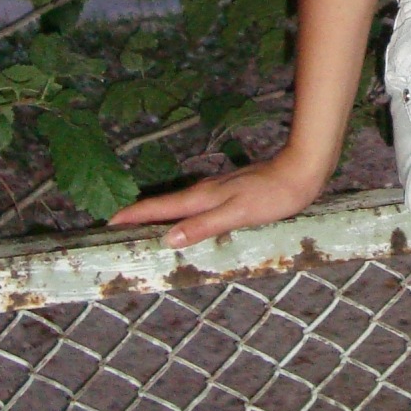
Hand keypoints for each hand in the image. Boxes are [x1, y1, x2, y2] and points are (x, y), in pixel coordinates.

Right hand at [106, 145, 327, 247]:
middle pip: (166, 204)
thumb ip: (204, 225)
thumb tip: (168, 238)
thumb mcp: (238, 213)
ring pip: (181, 203)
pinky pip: (196, 204)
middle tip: (118, 224)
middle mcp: (206, 192)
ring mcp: (218, 190)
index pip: (162, 208)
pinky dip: (181, 211)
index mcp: (204, 198)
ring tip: (144, 224)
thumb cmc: (272, 196)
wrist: (301, 172)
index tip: (110, 221)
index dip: (136, 215)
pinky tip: (187, 218)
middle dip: (141, 214)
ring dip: (160, 212)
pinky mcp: (231, 191)